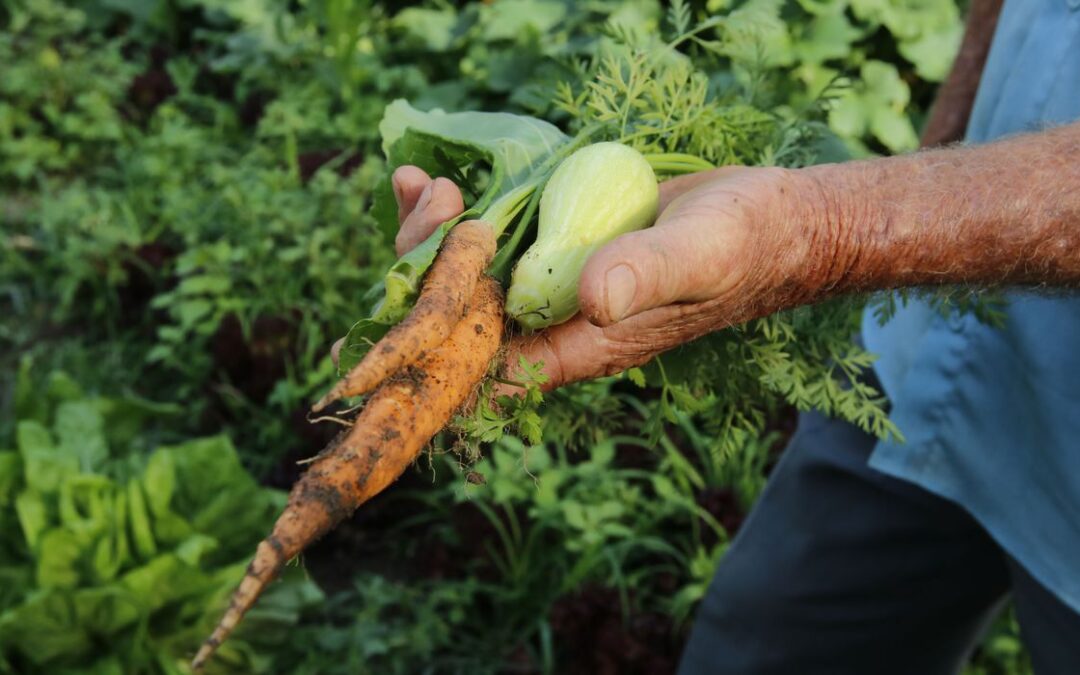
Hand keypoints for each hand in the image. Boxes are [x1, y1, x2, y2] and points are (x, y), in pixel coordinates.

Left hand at [333, 164, 834, 389]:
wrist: (768, 221)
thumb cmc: (742, 246)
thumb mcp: (701, 256)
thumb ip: (650, 275)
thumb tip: (594, 297)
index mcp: (581, 346)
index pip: (487, 364)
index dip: (438, 336)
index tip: (419, 283)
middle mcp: (554, 321)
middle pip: (462, 316)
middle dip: (425, 265)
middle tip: (433, 201)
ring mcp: (550, 282)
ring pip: (464, 275)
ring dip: (429, 234)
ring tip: (417, 182)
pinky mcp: (554, 243)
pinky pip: (489, 236)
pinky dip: (454, 213)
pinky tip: (425, 178)